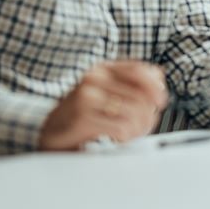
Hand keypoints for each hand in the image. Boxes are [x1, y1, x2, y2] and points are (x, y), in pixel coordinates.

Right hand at [38, 61, 168, 150]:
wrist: (48, 131)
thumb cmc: (81, 115)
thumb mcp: (104, 93)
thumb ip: (129, 86)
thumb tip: (160, 87)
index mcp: (102, 69)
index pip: (141, 71)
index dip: (157, 88)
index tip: (160, 102)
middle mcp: (94, 78)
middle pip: (142, 95)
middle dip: (149, 115)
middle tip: (143, 127)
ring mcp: (87, 97)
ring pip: (135, 112)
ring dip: (139, 128)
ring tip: (131, 134)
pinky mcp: (83, 118)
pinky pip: (121, 128)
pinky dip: (126, 137)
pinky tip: (118, 139)